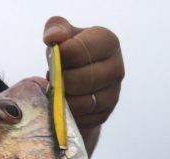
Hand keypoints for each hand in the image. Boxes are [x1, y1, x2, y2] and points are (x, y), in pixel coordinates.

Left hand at [43, 16, 124, 130]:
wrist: (79, 81)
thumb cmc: (70, 53)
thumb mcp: (63, 34)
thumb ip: (56, 28)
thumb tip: (54, 38)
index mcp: (109, 43)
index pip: (80, 51)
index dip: (61, 56)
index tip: (53, 58)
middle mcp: (117, 69)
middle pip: (81, 80)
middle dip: (61, 81)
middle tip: (52, 77)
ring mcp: (114, 94)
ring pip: (82, 102)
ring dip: (63, 99)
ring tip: (56, 90)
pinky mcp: (105, 114)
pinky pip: (82, 118)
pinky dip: (68, 114)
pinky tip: (63, 103)